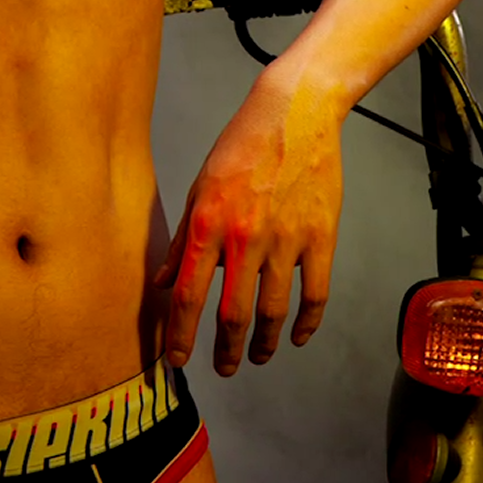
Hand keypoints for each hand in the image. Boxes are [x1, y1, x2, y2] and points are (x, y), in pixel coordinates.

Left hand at [153, 67, 344, 375]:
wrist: (295, 113)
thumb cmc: (241, 146)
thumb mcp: (199, 187)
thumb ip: (183, 241)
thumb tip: (162, 282)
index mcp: (209, 223)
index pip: (188, 294)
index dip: (181, 334)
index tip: (177, 360)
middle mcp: (245, 237)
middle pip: (232, 314)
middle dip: (224, 350)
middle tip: (222, 369)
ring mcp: (286, 240)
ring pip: (273, 312)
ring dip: (264, 344)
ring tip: (257, 357)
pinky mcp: (320, 237)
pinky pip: (314, 294)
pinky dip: (306, 323)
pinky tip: (297, 337)